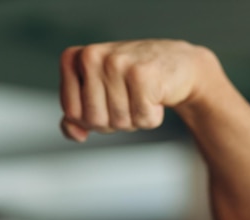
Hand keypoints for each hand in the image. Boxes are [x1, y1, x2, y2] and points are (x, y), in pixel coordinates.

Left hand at [59, 39, 211, 140]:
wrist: (178, 64)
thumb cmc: (133, 81)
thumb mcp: (98, 94)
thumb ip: (77, 114)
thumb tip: (76, 134)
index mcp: (76, 58)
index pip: (71, 112)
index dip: (90, 119)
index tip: (105, 101)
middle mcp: (92, 56)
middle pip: (94, 120)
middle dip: (113, 121)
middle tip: (127, 99)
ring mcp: (117, 63)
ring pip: (118, 121)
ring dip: (134, 119)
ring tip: (142, 96)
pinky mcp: (143, 73)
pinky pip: (141, 119)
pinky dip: (152, 117)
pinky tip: (156, 96)